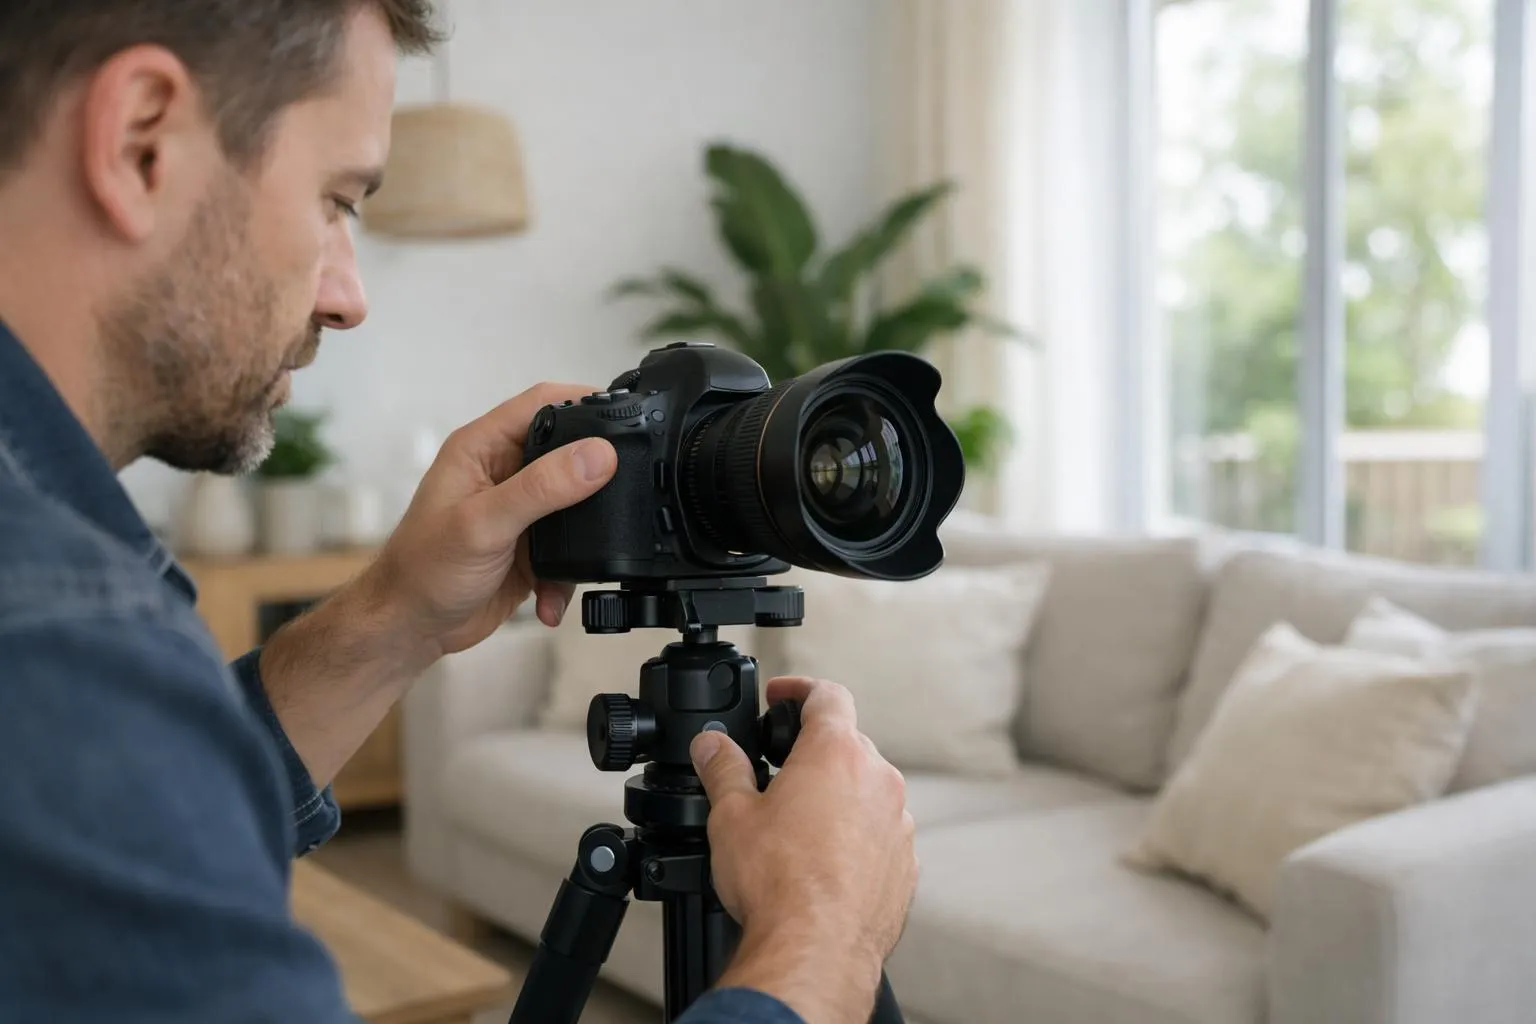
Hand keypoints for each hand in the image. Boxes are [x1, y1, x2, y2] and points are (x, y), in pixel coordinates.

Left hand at [363, 383, 618, 661]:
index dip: (584, 400)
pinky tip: (550, 596)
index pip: (541, 403)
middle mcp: (503, 472)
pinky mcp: (529, 547)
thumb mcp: (485, 524)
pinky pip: (568, 549)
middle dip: (596, 473)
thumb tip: (598, 455)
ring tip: (582, 554)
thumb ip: (542, 488)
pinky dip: (566, 575)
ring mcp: (519, 510)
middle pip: (567, 450)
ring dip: (583, 534)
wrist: (411, 629)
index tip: (626, 415)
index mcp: (483, 448)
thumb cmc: (423, 569)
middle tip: (623, 489)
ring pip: (575, 504)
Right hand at [695, 677, 917, 1021]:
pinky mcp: (906, 863)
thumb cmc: (777, 882)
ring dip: (837, 797)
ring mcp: (899, 822)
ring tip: (796, 828)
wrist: (817, 950)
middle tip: (776, 773)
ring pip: (867, 791)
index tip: (780, 695)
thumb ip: (723, 768)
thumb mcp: (731, 815)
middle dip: (813, 752)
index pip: (826, 694)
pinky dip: (855, 837)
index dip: (798, 688)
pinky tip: (822, 863)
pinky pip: (880, 833)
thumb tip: (712, 745)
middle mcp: (878, 779)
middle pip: (848, 743)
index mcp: (836, 753)